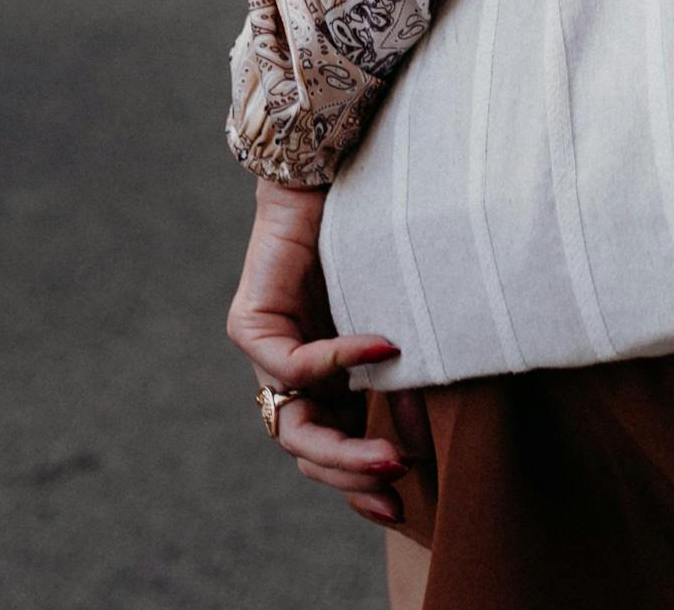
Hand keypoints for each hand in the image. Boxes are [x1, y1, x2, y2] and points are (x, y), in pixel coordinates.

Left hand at [226, 178, 423, 527]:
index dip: (361, 482)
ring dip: (342, 446)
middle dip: (353, 475)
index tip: (405, 506)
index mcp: (325, 376)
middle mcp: (290, 372)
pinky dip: (340, 361)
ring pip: (292, 424)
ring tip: (395, 453)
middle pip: (308, 448)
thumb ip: (399, 375)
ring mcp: (266, 350)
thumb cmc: (376, 235)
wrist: (338, 168)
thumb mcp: (394, 316)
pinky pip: (293, 363)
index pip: (333, 446)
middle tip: (399, 482)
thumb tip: (424, 438)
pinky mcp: (249, 323)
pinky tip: (384, 349)